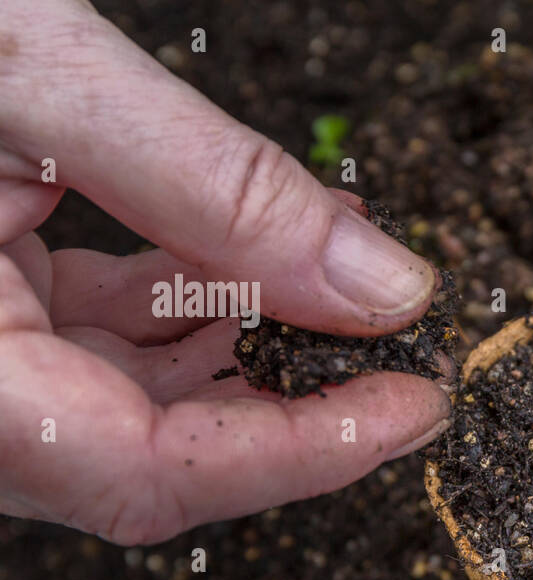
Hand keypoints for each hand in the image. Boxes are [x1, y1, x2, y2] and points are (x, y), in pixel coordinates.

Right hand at [0, 0, 449, 544]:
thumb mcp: (29, 72)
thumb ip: (215, 187)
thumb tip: (380, 284)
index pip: (144, 472)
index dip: (301, 454)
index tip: (412, 408)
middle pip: (148, 458)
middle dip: (289, 408)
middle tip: (399, 361)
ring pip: (131, 407)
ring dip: (248, 351)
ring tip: (335, 286)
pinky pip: (94, 347)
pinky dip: (188, 308)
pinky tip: (249, 260)